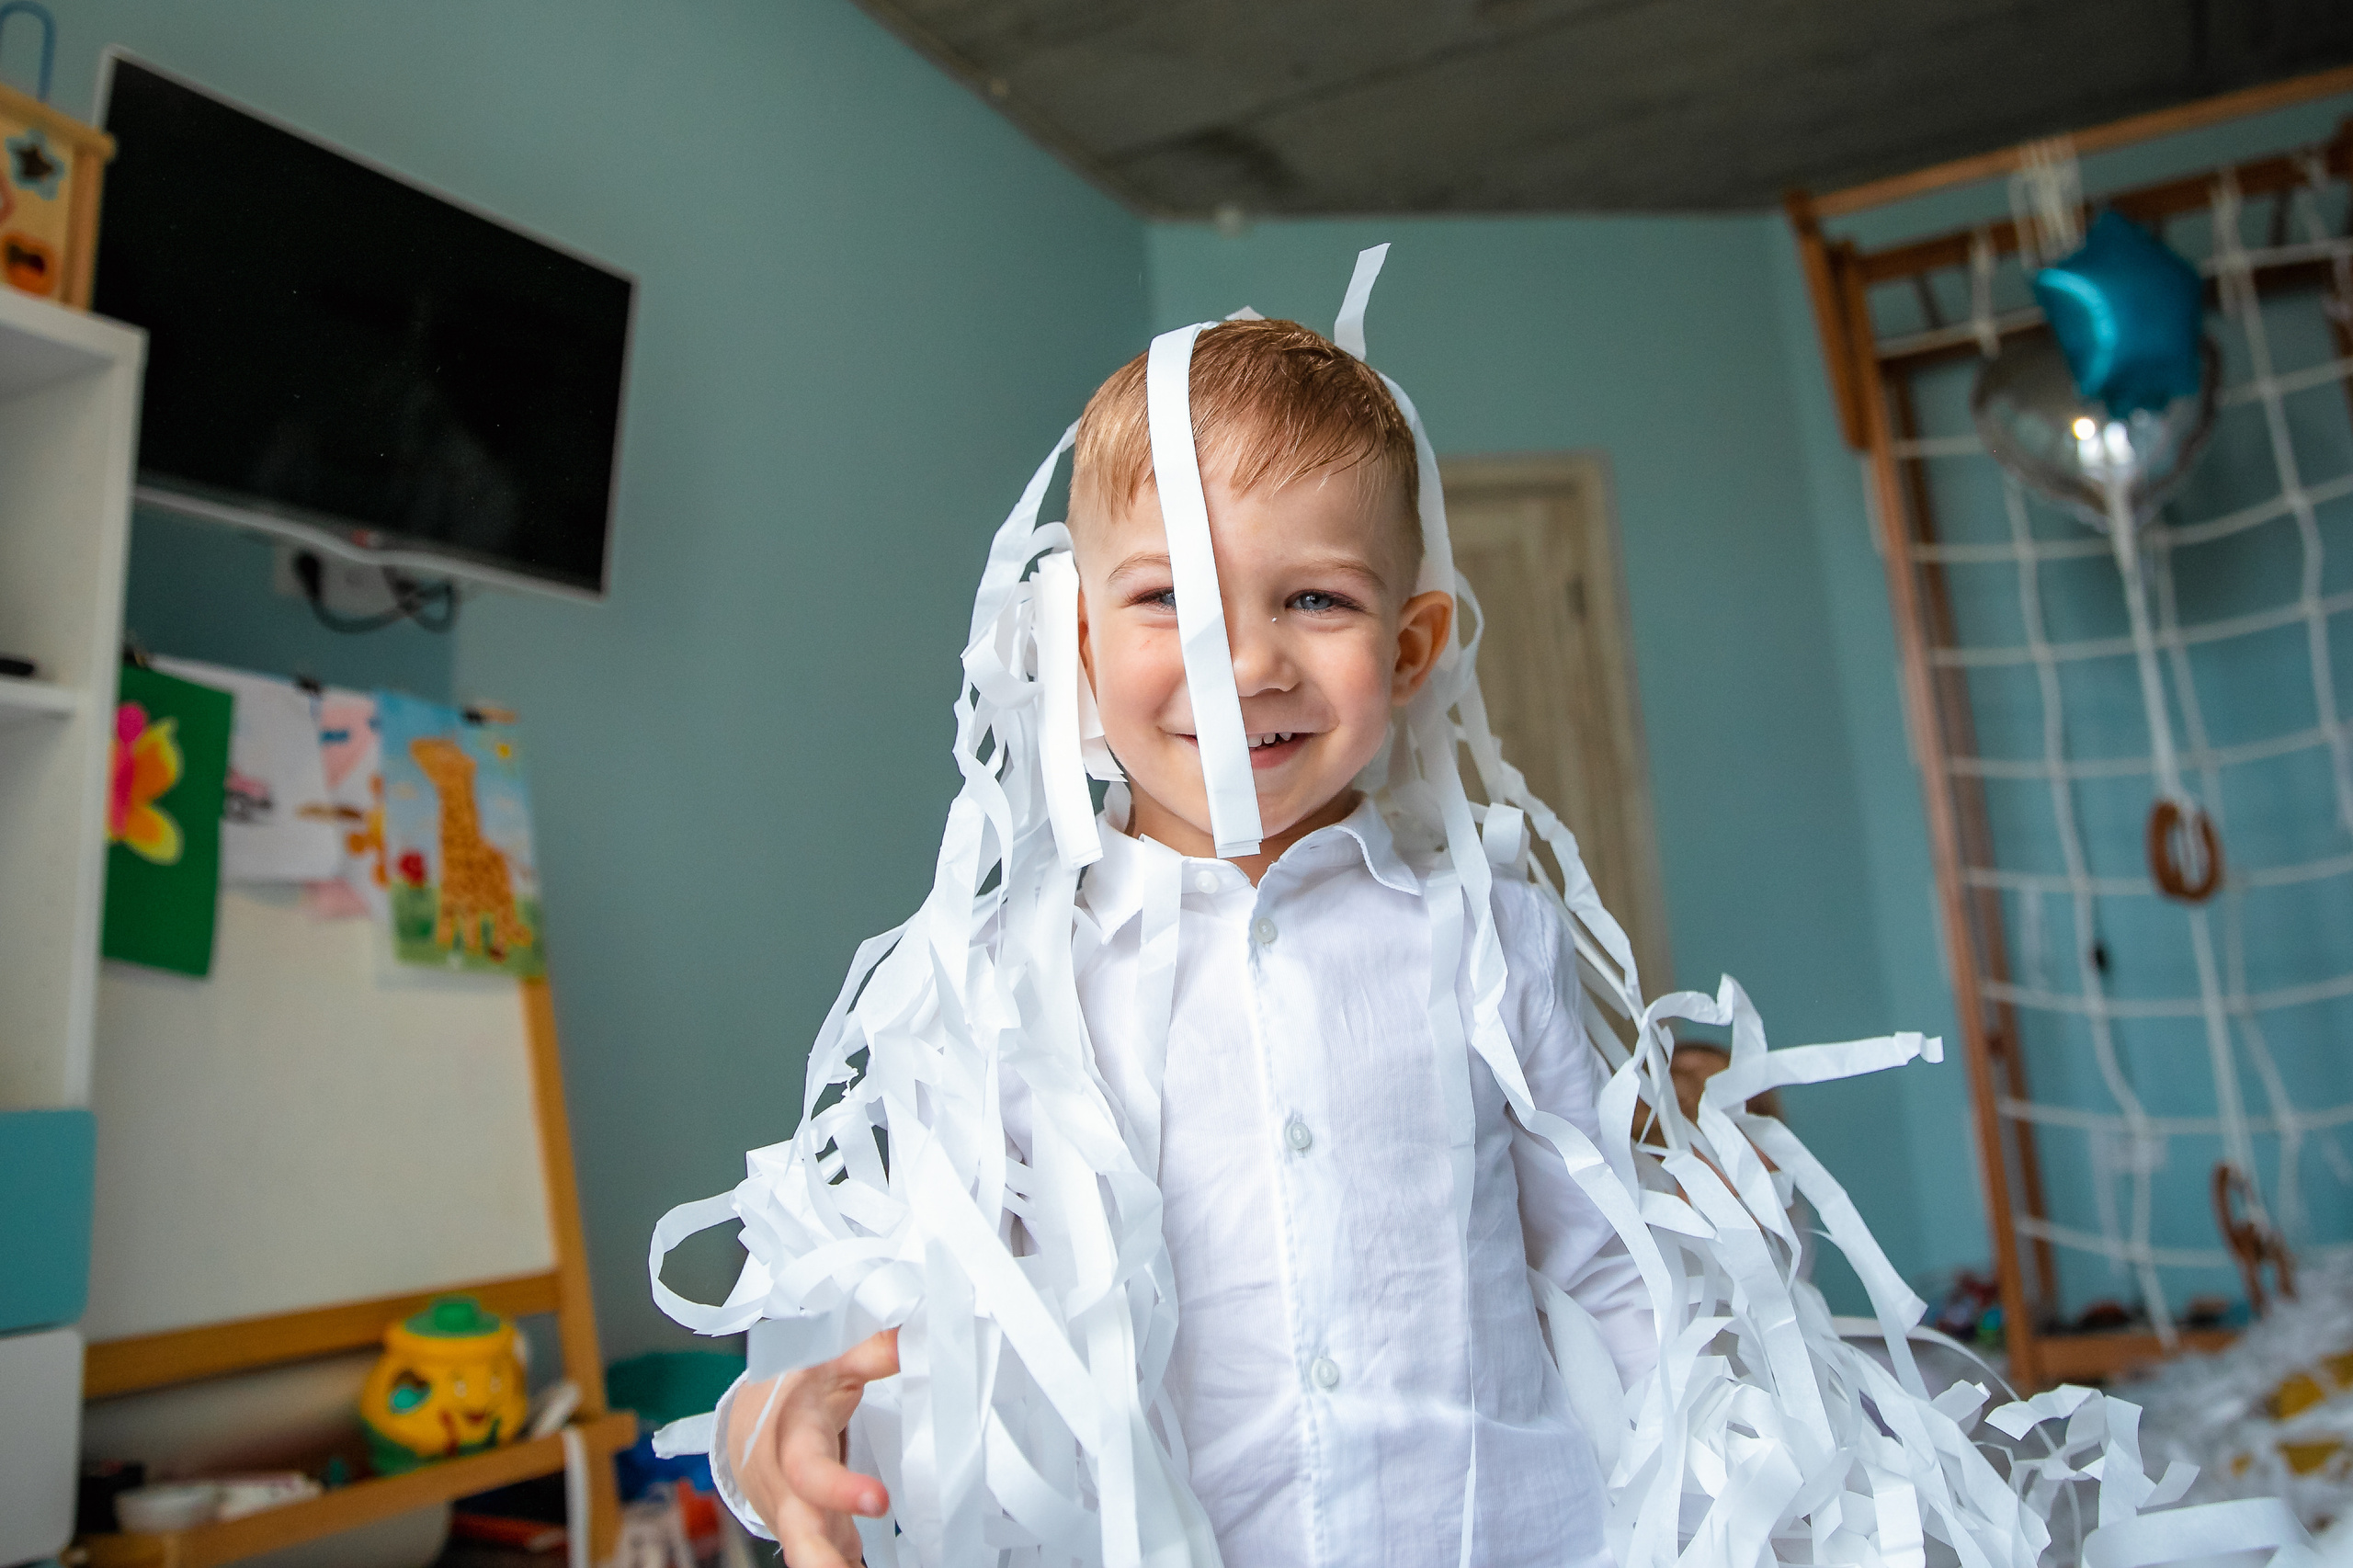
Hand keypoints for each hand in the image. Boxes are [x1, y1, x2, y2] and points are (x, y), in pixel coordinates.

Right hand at [727, 1328, 900, 1567]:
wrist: (744, 1422)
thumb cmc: (790, 1391)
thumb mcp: (824, 1363)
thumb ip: (868, 1351)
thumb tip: (912, 1331)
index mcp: (792, 1438)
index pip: (811, 1467)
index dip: (840, 1488)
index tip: (879, 1503)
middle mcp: (787, 1485)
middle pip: (798, 1530)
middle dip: (819, 1559)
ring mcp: (795, 1514)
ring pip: (809, 1550)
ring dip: (831, 1567)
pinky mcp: (810, 1530)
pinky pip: (826, 1555)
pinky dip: (842, 1566)